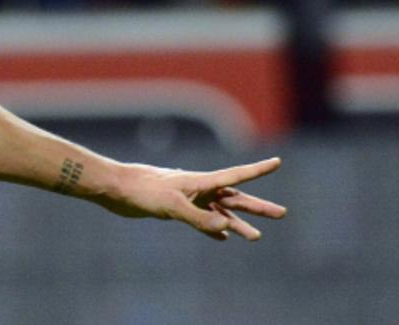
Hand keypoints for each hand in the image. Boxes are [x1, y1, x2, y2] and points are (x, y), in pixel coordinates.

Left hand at [106, 157, 285, 240]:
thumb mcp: (173, 206)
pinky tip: (223, 238)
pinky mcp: (176, 210)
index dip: (258, 169)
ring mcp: (189, 199)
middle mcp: (199, 189)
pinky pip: (202, 222)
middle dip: (257, 206)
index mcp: (201, 182)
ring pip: (220, 212)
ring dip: (238, 224)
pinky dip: (214, 229)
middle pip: (235, 198)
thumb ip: (200, 219)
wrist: (116, 189)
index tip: (278, 161)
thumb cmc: (143, 192)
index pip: (236, 175)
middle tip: (282, 213)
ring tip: (256, 237)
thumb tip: (227, 229)